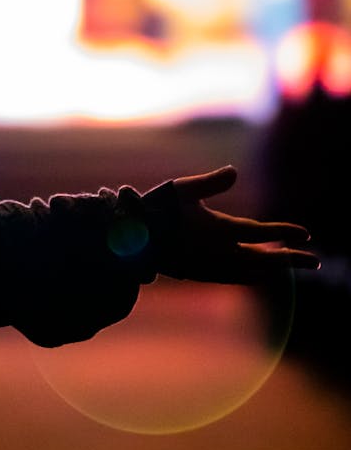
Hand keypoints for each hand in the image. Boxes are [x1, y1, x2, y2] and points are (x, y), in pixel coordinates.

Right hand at [157, 165, 319, 283]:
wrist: (134, 243)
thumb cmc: (158, 210)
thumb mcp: (184, 188)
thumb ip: (212, 182)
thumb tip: (234, 172)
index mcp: (220, 229)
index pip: (262, 233)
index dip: (286, 232)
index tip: (307, 234)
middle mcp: (222, 253)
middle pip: (266, 260)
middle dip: (292, 260)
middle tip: (315, 261)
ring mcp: (213, 267)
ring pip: (254, 272)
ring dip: (275, 269)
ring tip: (290, 265)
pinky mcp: (204, 275)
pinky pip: (238, 278)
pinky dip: (255, 274)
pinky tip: (259, 271)